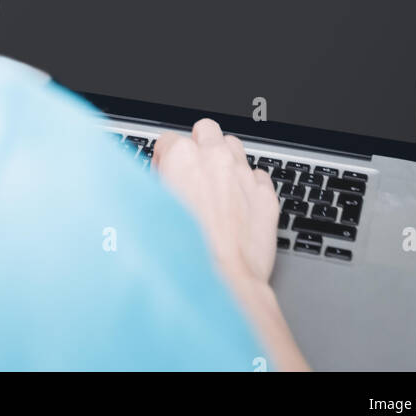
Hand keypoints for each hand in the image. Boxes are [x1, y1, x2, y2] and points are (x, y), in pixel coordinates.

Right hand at [153, 118, 278, 286]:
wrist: (221, 285)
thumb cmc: (182, 256)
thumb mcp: (149, 214)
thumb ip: (153, 188)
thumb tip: (153, 185)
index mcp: (182, 158)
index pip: (168, 140)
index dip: (163, 161)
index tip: (166, 178)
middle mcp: (215, 158)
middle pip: (205, 130)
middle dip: (198, 147)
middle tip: (193, 175)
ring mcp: (243, 175)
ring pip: (234, 146)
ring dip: (225, 160)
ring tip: (217, 188)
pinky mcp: (266, 196)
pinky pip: (258, 176)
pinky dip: (249, 186)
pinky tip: (239, 206)